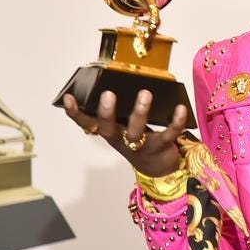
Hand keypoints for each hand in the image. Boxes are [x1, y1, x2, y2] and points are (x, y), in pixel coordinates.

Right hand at [62, 90, 188, 176]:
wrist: (158, 168)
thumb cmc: (139, 139)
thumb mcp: (124, 126)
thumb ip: (118, 111)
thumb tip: (114, 81)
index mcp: (110, 132)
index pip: (87, 123)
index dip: (76, 113)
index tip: (68, 97)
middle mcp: (121, 140)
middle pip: (110, 128)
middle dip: (107, 112)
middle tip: (108, 94)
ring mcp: (140, 145)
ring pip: (137, 131)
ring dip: (140, 112)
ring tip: (145, 93)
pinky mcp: (161, 147)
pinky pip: (168, 134)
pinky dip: (176, 121)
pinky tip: (180, 108)